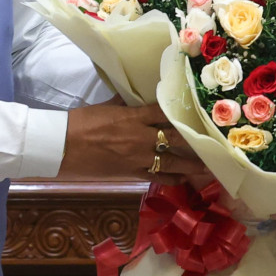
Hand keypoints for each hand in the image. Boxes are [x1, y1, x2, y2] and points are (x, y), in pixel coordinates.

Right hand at [58, 97, 206, 182]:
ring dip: (191, 165)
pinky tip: (182, 179)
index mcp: (133, 116)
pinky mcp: (130, 174)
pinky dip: (171, 178)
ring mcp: (136, 158)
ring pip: (171, 161)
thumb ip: (125, 103)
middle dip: (196, 140)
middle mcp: (140, 137)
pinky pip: (156, 177)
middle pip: (175, 137)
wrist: (61, 147)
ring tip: (208, 166)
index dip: (183, 113)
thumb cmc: (80, 123)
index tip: (199, 112)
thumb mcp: (105, 107)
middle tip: (214, 142)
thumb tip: (137, 97)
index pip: (165, 112)